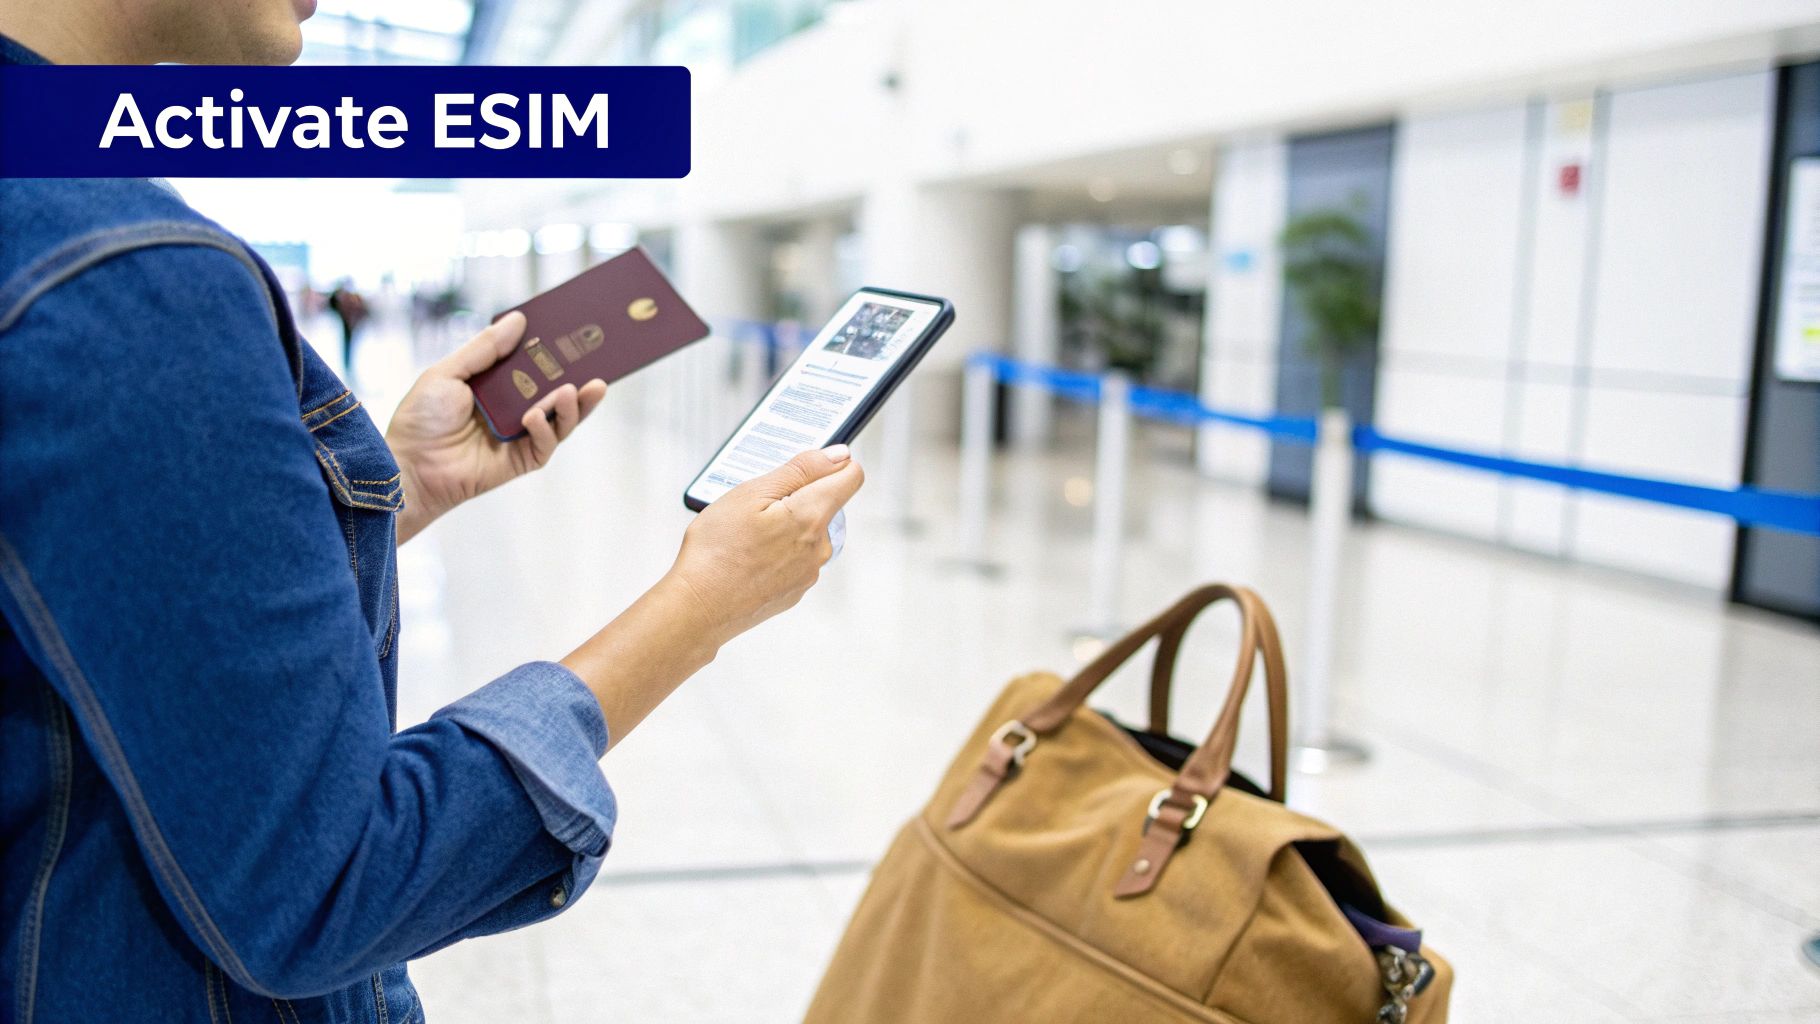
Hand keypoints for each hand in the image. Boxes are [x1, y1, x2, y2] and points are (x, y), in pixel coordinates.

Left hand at [385, 311, 606, 543]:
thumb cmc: (421, 419)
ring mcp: (519, 436)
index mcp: (496, 386)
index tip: (574, 336)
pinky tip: (535, 417)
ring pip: (560, 419)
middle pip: (555, 391)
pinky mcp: (521, 460)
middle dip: (578, 378)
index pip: (534, 365)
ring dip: (570, 405)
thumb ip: (485, 348)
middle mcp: (512, 409)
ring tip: (572, 390)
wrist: (409, 465)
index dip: (554, 352)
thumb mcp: (448, 372)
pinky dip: (545, 429)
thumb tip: (519, 320)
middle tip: (595, 364)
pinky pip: (545, 444)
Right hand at [557, 444, 864, 747]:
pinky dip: (777, 552)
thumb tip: (839, 455)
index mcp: (812, 516)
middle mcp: (820, 546)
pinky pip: (795, 558)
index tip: (805, 467)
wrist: (698, 608)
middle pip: (826, 504)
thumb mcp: (751, 493)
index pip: (852, 476)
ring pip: (808, 532)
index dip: (831, 464)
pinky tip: (748, 557)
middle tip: (756, 505)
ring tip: (746, 535)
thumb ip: (801, 470)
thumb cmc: (716, 550)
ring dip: (785, 525)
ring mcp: (809, 571)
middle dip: (798, 496)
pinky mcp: (796, 590)